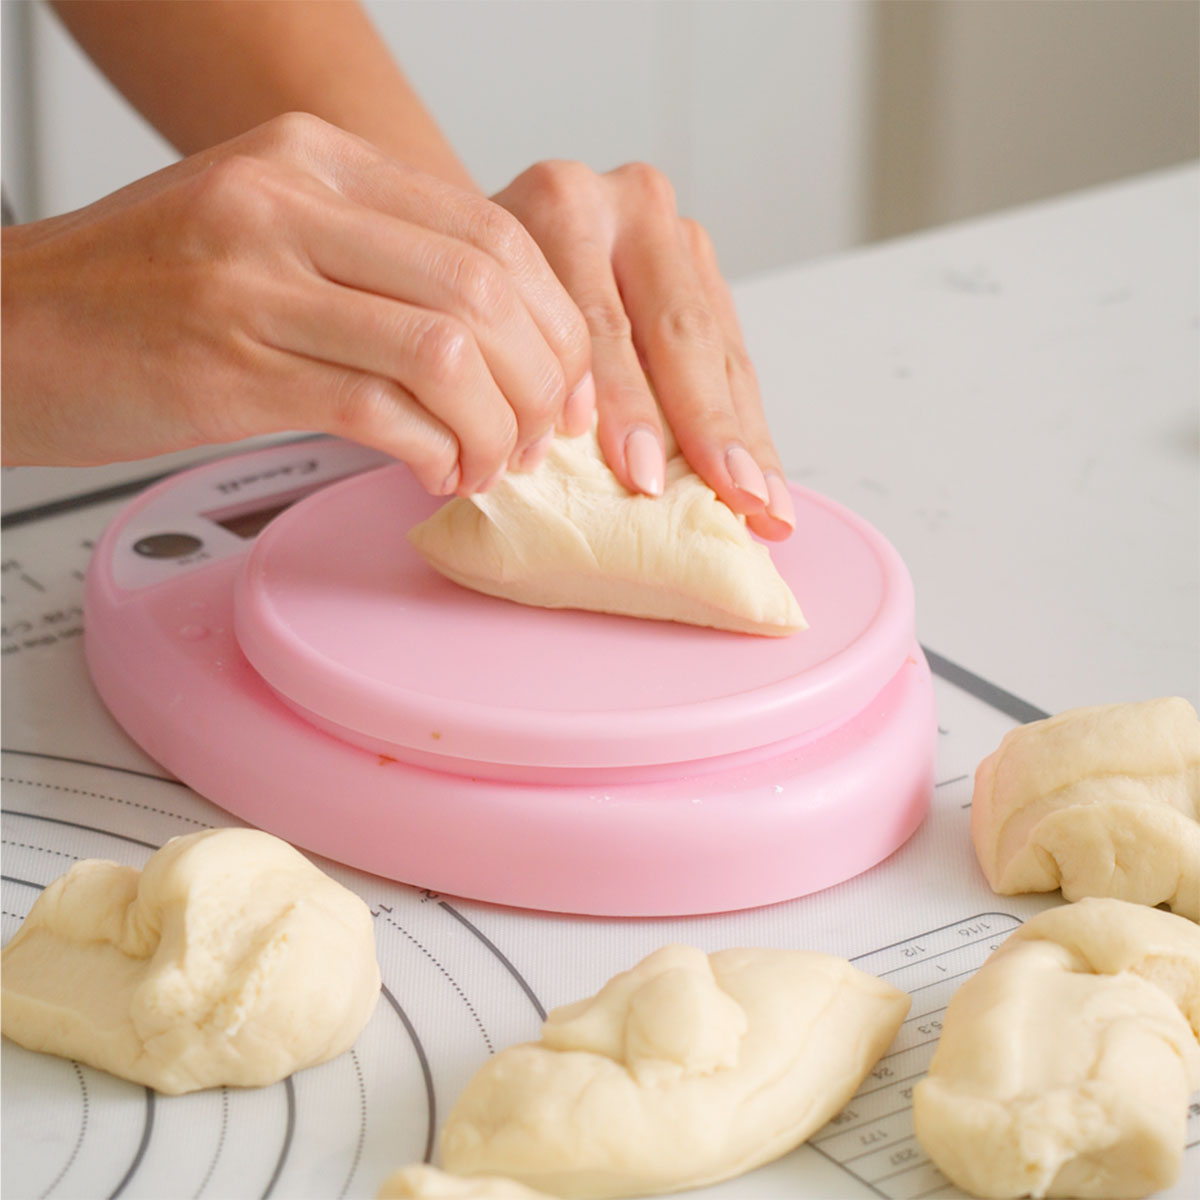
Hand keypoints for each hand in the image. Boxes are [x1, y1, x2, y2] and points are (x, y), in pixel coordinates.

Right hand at [1, 113, 592, 494]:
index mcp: (313, 160)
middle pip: (485, 288)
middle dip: (542, 378)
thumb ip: (373, 257)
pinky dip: (435, 452)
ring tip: (492, 462)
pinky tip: (438, 473)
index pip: (489, 231)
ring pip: (446, 350)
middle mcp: (291, 204)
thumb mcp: (266, 231)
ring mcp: (258, 281)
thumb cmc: (140, 294)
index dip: (553, 319)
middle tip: (542, 433)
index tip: (566, 378)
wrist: (8, 328)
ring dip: (495, 424)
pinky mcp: (232, 365)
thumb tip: (491, 329)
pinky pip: (381, 411)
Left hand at [493, 161, 793, 538]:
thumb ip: (515, 376)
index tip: (643, 478)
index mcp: (558, 206)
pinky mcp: (703, 265)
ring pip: (719, 348)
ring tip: (766, 505)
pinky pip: (733, 357)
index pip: (599, 321)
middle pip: (677, 329)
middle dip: (708, 426)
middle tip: (734, 496)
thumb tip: (559, 482)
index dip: (625, 406)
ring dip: (746, 437)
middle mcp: (624, 205)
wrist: (484, 242)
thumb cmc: (478, 305)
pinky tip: (762, 480)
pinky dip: (747, 426)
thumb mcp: (479, 322)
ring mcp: (673, 231)